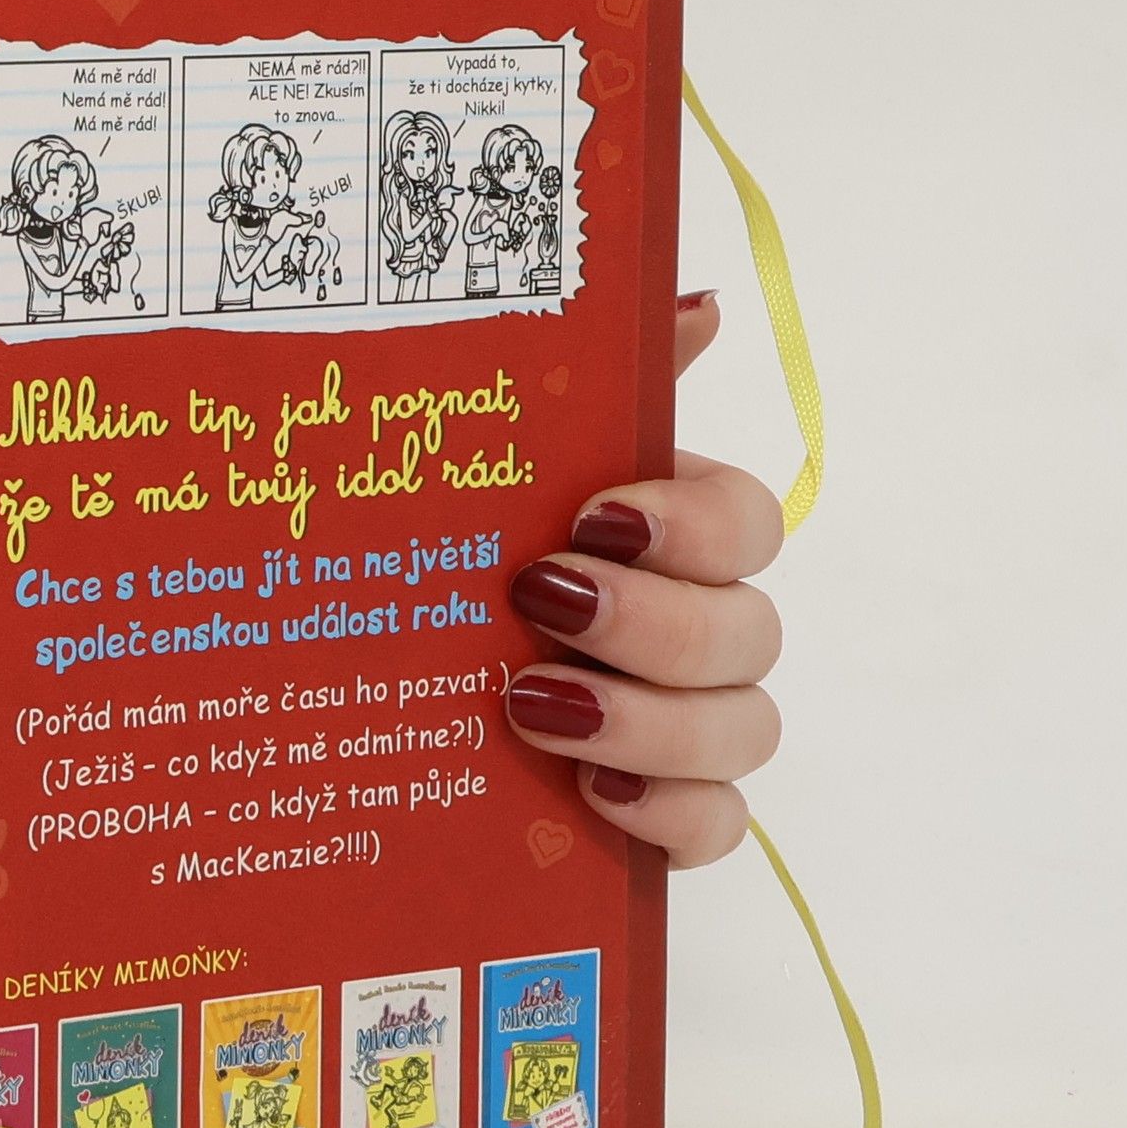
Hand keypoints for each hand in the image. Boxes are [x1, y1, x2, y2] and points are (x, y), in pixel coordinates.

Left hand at [503, 292, 783, 867]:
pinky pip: (721, 827)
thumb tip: (694, 300)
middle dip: (653, 622)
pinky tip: (593, 796)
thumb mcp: (497, 476)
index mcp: (669, 542)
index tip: (593, 513)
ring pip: (746, 730)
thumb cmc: (455, 567)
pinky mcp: (665, 814)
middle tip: (539, 605)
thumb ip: (592, 389)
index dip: (694, 523)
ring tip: (534, 709)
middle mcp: (701, 631)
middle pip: (750, 631)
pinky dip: (671, 815)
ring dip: (651, 720)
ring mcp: (690, 729)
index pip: (747, 523)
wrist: (376, 704)